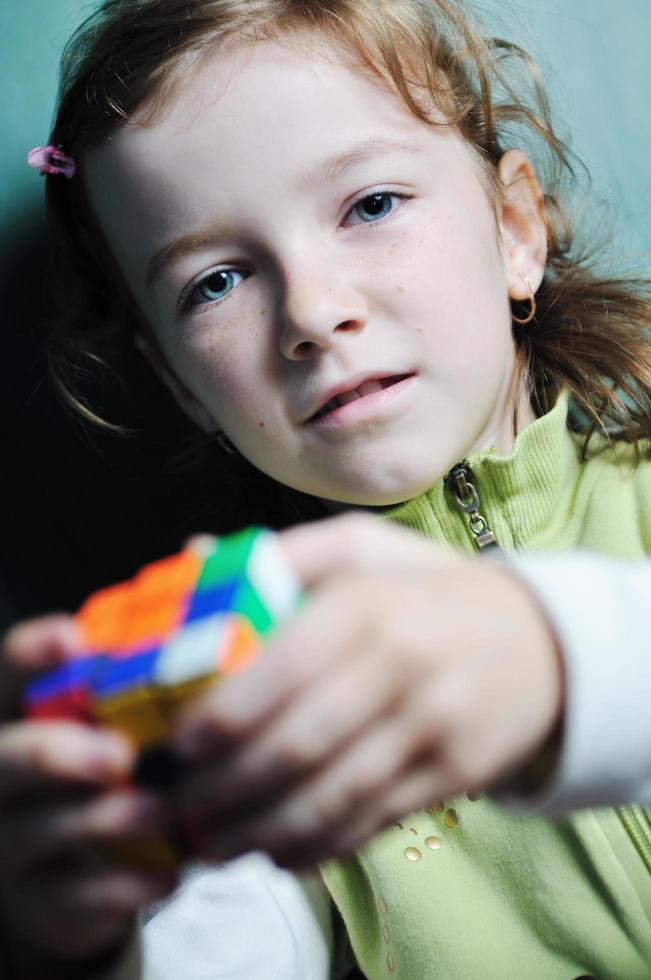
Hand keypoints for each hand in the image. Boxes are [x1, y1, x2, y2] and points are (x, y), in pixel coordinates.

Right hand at [0, 616, 177, 970]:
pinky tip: (169, 873)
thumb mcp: (117, 709)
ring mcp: (11, 839)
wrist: (80, 864)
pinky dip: (124, 886)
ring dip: (105, 820)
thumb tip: (203, 563)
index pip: (9, 674)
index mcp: (21, 711)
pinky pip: (72, 897)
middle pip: (5, 759)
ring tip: (163, 811)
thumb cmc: (109, 761)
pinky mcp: (38, 898)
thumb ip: (146, 655)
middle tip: (120, 756)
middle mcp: (3, 772)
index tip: (74, 640)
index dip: (32, 655)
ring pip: (39, 829)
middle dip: (58, 755)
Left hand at [171, 513, 563, 867]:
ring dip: (261, 830)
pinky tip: (274, 850)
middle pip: (300, 744)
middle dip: (226, 786)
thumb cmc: (426, 592)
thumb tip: (197, 557)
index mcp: (370, 603)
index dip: (226, 714)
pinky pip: (372, 821)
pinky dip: (316, 845)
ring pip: (332, 796)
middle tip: (176, 804)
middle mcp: (403, 665)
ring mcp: (434, 726)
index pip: (285, 667)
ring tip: (209, 843)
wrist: (540, 643)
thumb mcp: (365, 547)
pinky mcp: (454, 774)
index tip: (177, 745)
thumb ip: (284, 554)